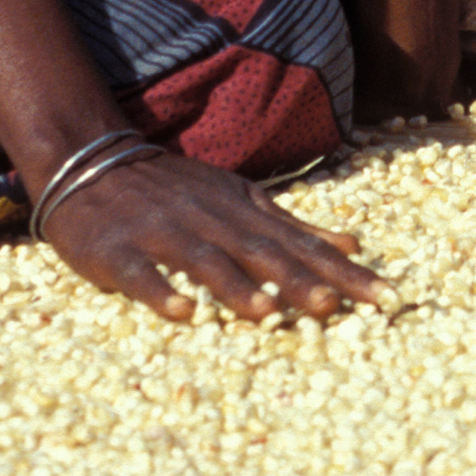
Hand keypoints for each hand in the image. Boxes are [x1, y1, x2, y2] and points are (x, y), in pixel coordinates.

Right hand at [42, 147, 384, 322]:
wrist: (92, 161)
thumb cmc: (174, 189)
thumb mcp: (238, 197)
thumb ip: (291, 224)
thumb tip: (351, 242)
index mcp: (241, 210)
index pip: (300, 244)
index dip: (342, 270)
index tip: (383, 295)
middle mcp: (209, 219)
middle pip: (260, 252)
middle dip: (299, 280)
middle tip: (336, 307)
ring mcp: (162, 233)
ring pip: (204, 262)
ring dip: (235, 287)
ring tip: (268, 313)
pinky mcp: (117, 251)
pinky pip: (140, 274)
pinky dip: (161, 293)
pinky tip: (182, 314)